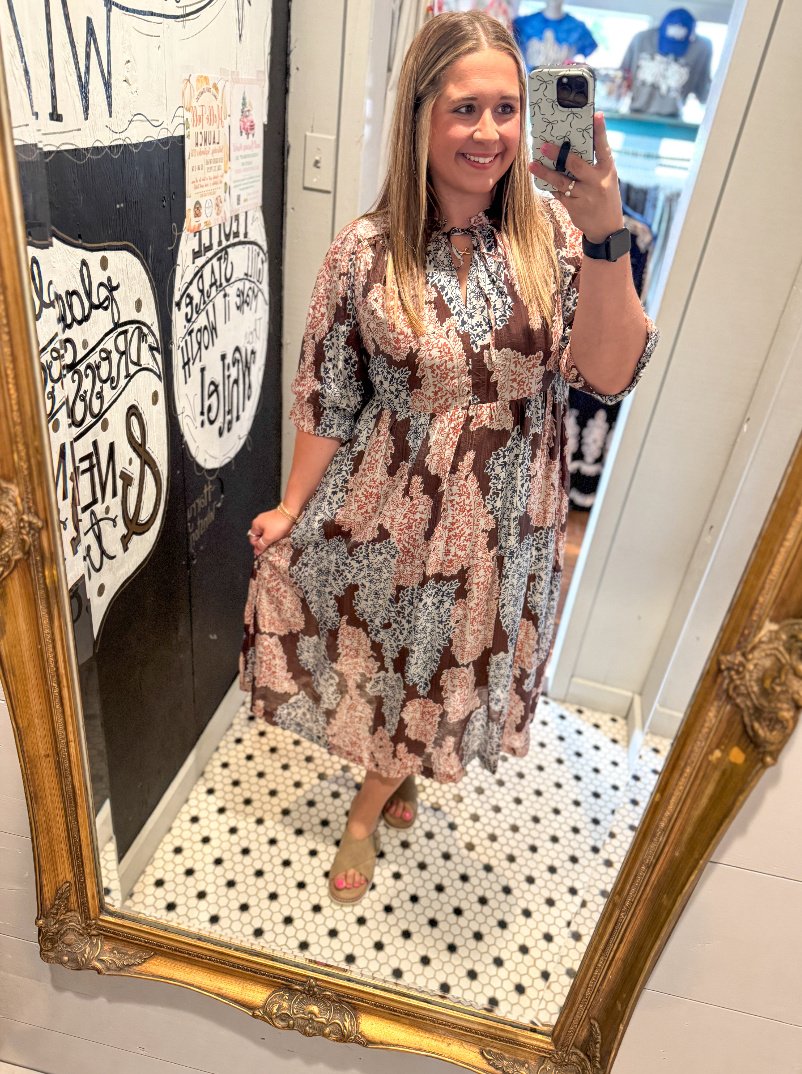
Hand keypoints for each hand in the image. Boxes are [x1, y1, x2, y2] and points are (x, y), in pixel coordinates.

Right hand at [248, 509, 293, 555]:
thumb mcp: (268, 537)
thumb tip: (256, 552)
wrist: (289, 513)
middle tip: (271, 545)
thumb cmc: (278, 526)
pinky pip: (270, 528)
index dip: (258, 545)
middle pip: (258, 536)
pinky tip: (278, 535)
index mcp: (255, 525)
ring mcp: (265, 519)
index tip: (266, 548)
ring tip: (275, 540)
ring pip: (265, 532)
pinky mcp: (272, 518)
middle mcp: (258, 521)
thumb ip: (261, 545)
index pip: (252, 539)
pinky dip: (273, 533)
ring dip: (269, 538)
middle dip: (264, 541)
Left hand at [529, 113, 623, 244]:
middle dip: (558, 154)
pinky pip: (558, 193)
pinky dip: (549, 185)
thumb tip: (571, 149)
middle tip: (544, 145)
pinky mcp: (574, 206)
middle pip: (575, 164)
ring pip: (561, 181)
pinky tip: (540, 179)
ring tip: (532, 164)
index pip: (604, 147)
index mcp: (608, 170)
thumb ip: (593, 165)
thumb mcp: (606, 178)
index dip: (600, 130)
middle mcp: (597, 181)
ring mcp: (585, 195)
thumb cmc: (605, 197)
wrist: (607, 228)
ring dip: (545, 172)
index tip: (596, 115)